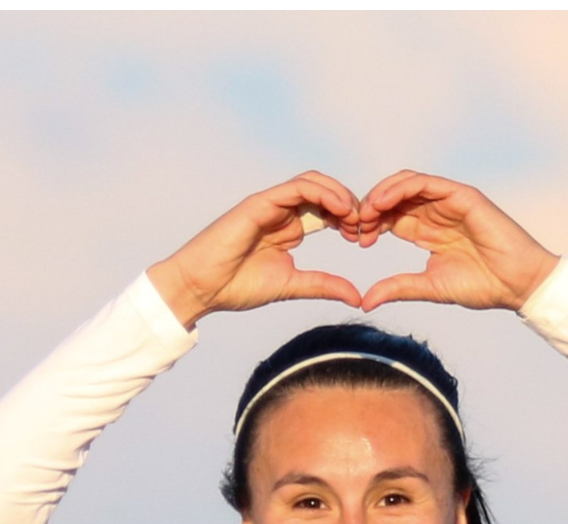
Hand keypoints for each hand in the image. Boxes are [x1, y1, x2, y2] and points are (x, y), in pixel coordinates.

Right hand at [146, 173, 365, 327]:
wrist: (202, 287)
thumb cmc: (238, 286)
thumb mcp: (293, 285)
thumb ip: (324, 285)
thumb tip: (358, 297)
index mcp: (290, 228)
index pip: (327, 211)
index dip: (350, 220)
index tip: (366, 239)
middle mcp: (281, 212)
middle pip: (324, 191)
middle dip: (350, 204)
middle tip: (365, 227)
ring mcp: (270, 205)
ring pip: (313, 182)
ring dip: (339, 195)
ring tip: (355, 217)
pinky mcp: (260, 202)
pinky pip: (296, 188)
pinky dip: (322, 193)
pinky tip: (340, 209)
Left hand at [346, 172, 557, 311]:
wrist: (518, 284)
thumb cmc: (483, 287)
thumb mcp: (430, 286)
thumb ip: (398, 288)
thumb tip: (365, 301)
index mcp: (428, 232)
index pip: (390, 217)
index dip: (371, 225)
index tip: (357, 240)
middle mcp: (436, 212)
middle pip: (393, 198)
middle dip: (371, 207)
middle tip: (357, 224)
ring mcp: (449, 201)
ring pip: (405, 184)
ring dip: (381, 194)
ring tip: (367, 211)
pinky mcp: (461, 195)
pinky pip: (424, 183)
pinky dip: (400, 188)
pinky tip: (384, 202)